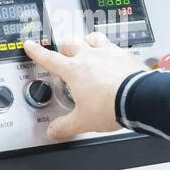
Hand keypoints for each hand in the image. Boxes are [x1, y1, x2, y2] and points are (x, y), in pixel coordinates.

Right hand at [24, 33, 148, 138]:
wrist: (139, 98)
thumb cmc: (110, 106)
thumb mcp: (82, 121)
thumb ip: (65, 126)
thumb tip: (54, 131)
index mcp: (74, 70)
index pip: (49, 58)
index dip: (37, 51)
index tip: (30, 45)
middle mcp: (89, 56)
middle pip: (70, 43)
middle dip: (63, 47)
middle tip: (64, 55)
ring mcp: (107, 53)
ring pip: (91, 38)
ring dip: (86, 41)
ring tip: (87, 47)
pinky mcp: (123, 54)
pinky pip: (112, 45)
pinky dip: (108, 49)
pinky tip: (111, 57)